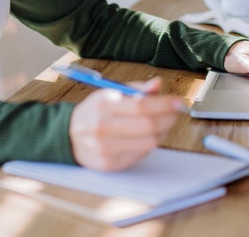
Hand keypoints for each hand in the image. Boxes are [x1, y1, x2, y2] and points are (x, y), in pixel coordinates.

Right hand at [69, 77, 184, 170]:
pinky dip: (150, 143)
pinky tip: (149, 135)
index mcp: (102, 106)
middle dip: (169, 118)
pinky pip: (141, 154)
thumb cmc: (94, 112)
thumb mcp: (110, 93)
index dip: (165, 104)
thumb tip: (157, 84)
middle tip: (176, 112)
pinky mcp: (110, 164)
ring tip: (164, 123)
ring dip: (163, 131)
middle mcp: (102, 128)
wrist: (70, 136)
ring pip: (148, 142)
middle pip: (147, 125)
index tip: (178, 101)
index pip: (141, 105)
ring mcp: (105, 149)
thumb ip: (135, 88)